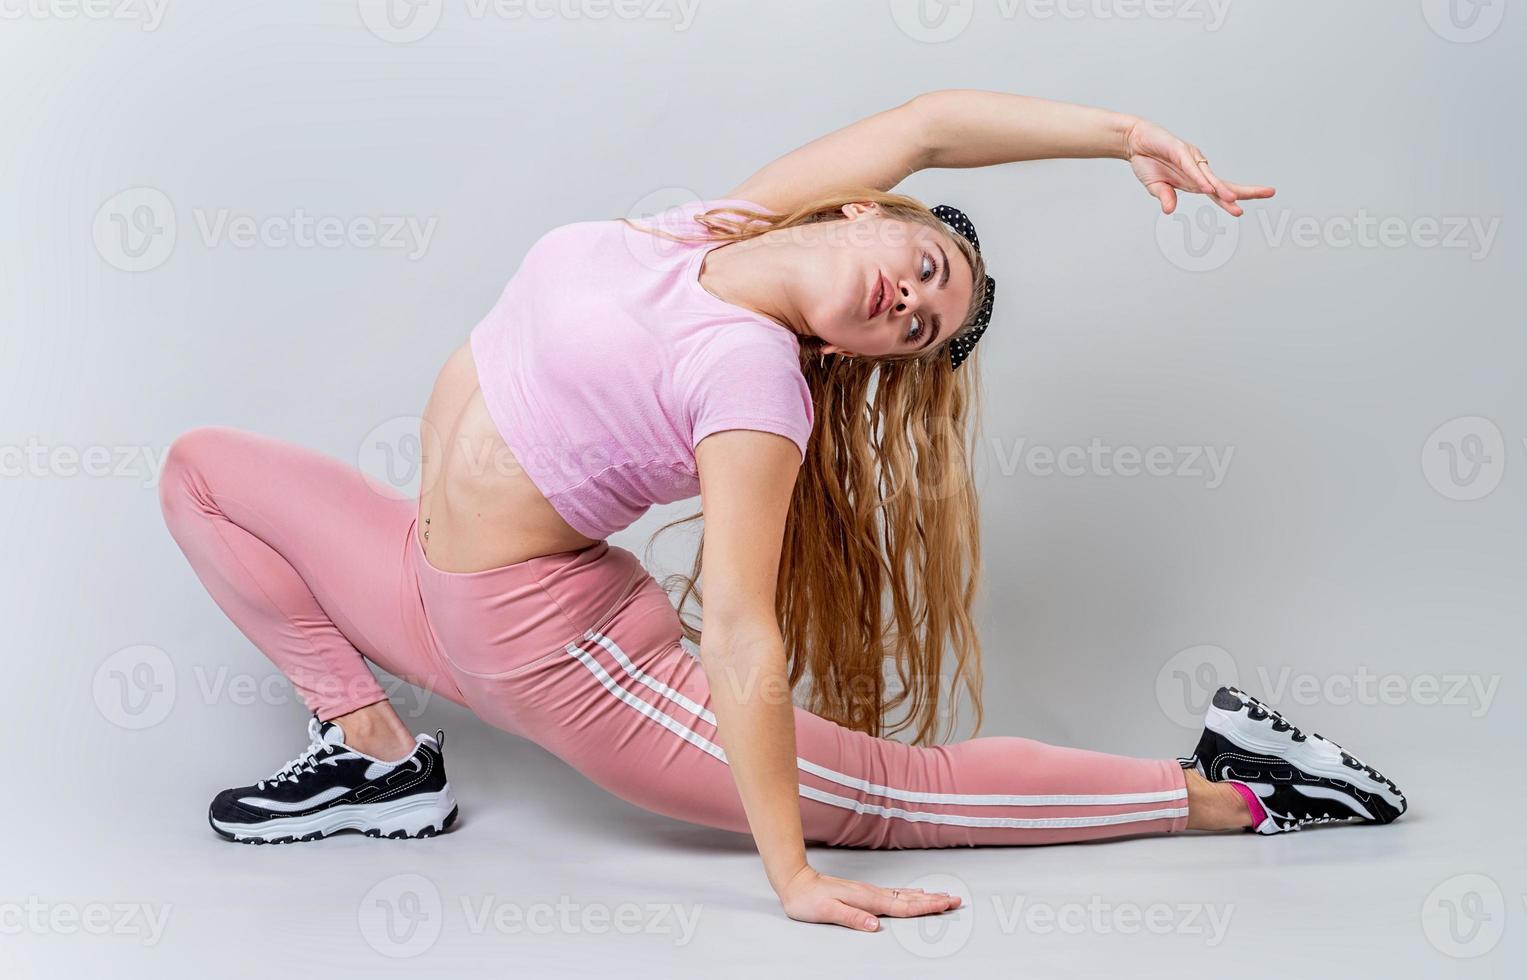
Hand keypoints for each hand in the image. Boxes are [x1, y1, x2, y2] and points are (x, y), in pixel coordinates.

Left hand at [776, 865, 961, 931]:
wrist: (796, 881)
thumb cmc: (809, 899)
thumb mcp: (828, 912)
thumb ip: (853, 918)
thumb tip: (875, 925)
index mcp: (867, 900)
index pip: (903, 906)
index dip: (926, 907)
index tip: (945, 904)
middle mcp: (872, 893)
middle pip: (910, 898)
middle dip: (934, 900)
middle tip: (955, 900)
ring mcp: (869, 891)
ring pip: (904, 894)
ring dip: (925, 896)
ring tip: (943, 896)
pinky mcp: (864, 892)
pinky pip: (894, 893)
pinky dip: (909, 894)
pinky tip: (914, 893)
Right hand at [1122, 118, 1274, 216]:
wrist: (1135, 141)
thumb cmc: (1147, 162)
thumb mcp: (1154, 186)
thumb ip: (1164, 197)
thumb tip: (1169, 210)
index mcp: (1193, 181)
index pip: (1217, 193)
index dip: (1230, 200)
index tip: (1242, 211)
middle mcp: (1197, 170)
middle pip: (1224, 183)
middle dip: (1246, 189)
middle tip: (1270, 192)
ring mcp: (1191, 160)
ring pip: (1211, 177)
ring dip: (1223, 189)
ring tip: (1235, 201)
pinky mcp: (1180, 151)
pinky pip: (1192, 168)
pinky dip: (1201, 179)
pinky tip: (1209, 188)